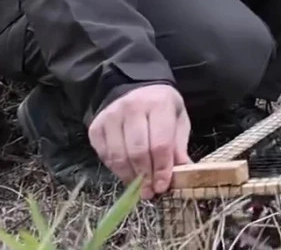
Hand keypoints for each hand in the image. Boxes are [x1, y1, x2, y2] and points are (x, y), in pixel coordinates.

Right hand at [88, 83, 191, 199]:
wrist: (135, 89)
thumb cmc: (161, 109)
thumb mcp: (177, 121)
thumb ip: (178, 146)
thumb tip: (184, 173)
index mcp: (158, 104)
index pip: (160, 143)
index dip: (161, 168)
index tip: (162, 186)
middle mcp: (132, 108)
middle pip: (138, 151)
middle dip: (145, 176)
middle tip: (150, 192)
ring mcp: (111, 117)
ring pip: (119, 156)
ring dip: (130, 176)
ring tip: (139, 187)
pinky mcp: (96, 127)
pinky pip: (105, 155)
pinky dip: (116, 169)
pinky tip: (127, 172)